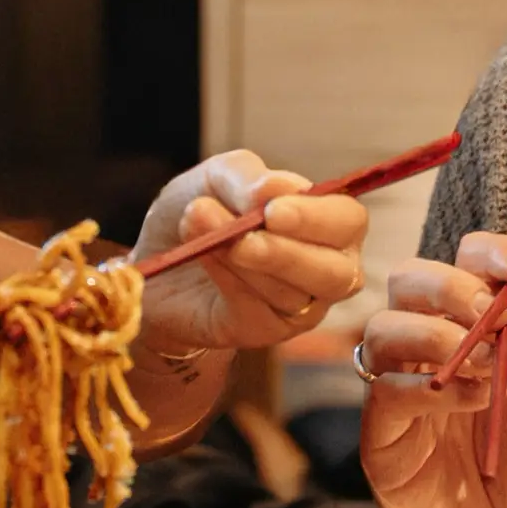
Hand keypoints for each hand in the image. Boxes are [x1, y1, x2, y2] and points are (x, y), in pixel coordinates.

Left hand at [130, 152, 367, 354]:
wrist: (157, 255)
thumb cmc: (203, 209)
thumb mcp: (218, 177)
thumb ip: (247, 178)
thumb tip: (274, 189)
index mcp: (329, 222)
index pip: (349, 222)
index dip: (317, 218)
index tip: (273, 210)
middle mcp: (326, 268)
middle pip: (336, 272)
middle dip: (289, 253)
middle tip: (245, 236)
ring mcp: (299, 306)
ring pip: (292, 293)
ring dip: (247, 261)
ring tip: (202, 231)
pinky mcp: (264, 330)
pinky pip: (256, 309)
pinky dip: (228, 279)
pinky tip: (203, 254)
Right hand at [352, 228, 506, 507]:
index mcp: (482, 332)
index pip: (468, 262)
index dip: (490, 250)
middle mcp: (434, 352)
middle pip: (410, 280)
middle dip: (450, 285)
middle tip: (489, 313)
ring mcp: (402, 394)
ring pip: (383, 328)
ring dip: (435, 335)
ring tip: (485, 370)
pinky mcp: (381, 438)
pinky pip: (383, 392)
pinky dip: (427, 389)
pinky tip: (466, 405)